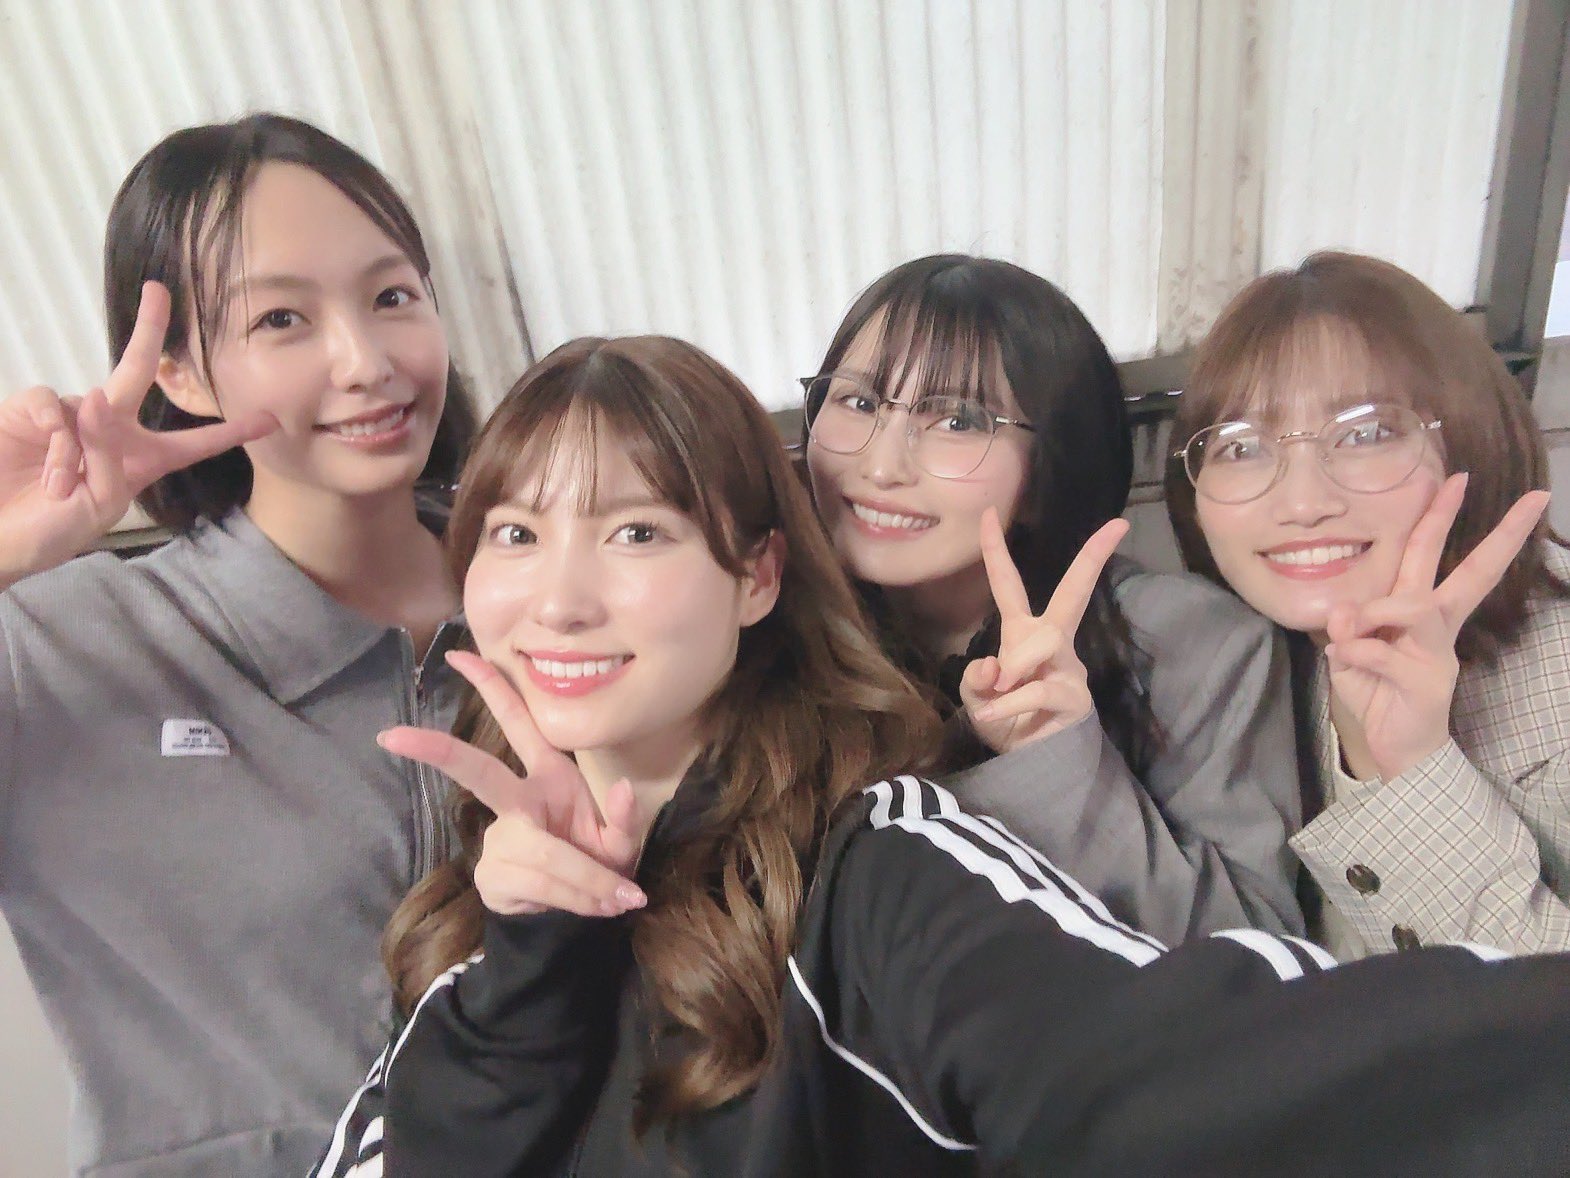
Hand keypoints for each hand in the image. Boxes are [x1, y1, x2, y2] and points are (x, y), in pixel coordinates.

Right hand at [0, 282, 275, 586]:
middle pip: (138, 371)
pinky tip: (46, 463)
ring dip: (78, 450)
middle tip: (157, 291)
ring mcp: (68, 417)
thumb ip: (104, 454)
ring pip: (90, 407)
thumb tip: (93, 397)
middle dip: (150, 329)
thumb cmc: (52, 529)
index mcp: (140, 460)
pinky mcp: (28, 411)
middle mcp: (109, 430)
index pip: (194, 444)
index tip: (270, 419)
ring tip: (61, 486)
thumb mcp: (96, 502)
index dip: (231, 432)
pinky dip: (52, 434)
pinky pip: (52, 403)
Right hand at [378, 650, 647, 917]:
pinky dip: (576, 898)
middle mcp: (518, 801)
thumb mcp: (621, 839)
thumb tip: (620, 787)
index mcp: (547, 776)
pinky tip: (590, 908)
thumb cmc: (599, 860)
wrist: (582, 913)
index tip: (456, 656)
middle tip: (393, 736)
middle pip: (478, 771)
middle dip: (439, 751)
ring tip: (616, 899)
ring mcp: (501, 839)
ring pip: (545, 854)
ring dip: (588, 881)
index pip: (517, 723)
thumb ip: (625, 817)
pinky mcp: (493, 875)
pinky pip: (541, 884)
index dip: (490, 687)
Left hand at [961, 507, 1129, 753]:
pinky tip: (994, 714)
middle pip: (1073, 593)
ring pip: (1044, 640)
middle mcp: (1051, 642)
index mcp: (1022, 633)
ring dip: (1016, 662)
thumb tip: (995, 665)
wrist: (1029, 766)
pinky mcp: (1076, 696)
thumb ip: (976, 679)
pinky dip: (1008, 703)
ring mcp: (1068, 667)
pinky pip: (1037, 688)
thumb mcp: (977, 698)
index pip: (1008, 585)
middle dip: (1093, 558)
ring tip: (1000, 687)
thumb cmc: (1005, 722)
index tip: (988, 512)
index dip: (995, 550)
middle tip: (1116, 526)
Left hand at [1325, 473, 1550, 780]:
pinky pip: (1379, 654)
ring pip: (1414, 607)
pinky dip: (1353, 655)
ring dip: (1374, 611)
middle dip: (1465, 525)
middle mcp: (1436, 626)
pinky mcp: (1427, 682)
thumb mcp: (1349, 652)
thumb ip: (1346, 626)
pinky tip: (1345, 665)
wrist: (1395, 747)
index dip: (1447, 518)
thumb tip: (1344, 609)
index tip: (1462, 476)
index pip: (1438, 557)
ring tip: (1350, 628)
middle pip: (1460, 569)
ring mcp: (1437, 653)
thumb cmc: (1375, 691)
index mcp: (1419, 611)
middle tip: (1467, 479)